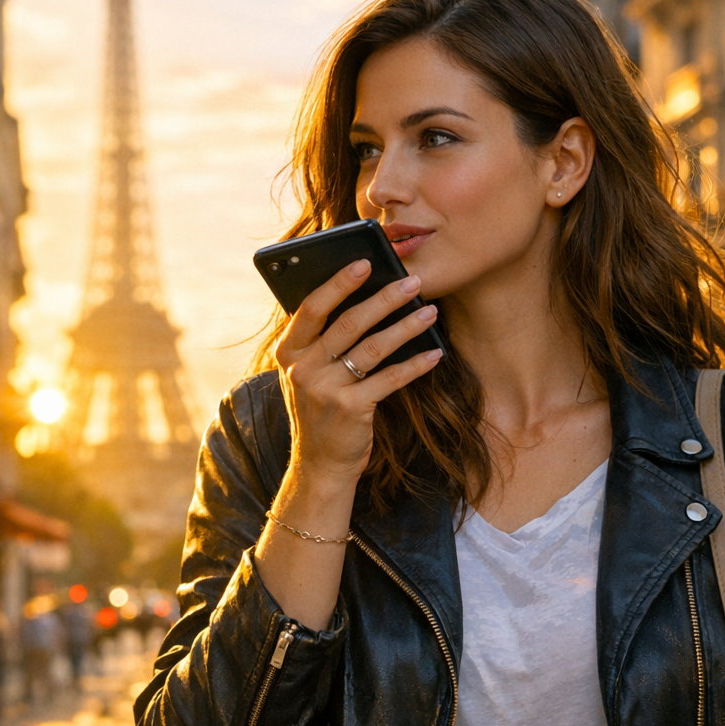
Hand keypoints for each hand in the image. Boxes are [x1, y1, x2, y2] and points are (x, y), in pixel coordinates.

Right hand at [273, 258, 442, 484]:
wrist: (320, 464)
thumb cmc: (320, 408)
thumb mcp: (308, 372)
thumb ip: (321, 340)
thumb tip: (362, 295)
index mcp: (289, 351)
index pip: (313, 307)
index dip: (339, 282)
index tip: (366, 261)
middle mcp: (303, 368)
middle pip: (348, 323)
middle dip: (385, 298)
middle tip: (413, 281)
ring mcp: (325, 390)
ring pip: (373, 348)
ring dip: (406, 326)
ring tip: (430, 311)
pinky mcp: (351, 410)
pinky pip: (389, 379)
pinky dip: (415, 365)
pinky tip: (436, 353)